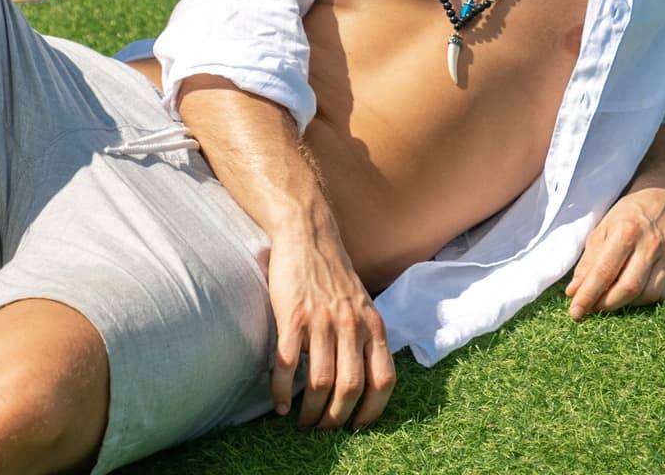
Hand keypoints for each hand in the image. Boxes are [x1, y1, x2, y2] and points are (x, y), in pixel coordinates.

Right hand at [265, 229, 395, 431]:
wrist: (308, 236)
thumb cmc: (334, 274)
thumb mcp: (362, 304)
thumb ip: (365, 336)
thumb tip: (364, 379)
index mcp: (373, 325)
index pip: (383, 379)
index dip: (373, 410)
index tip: (358, 426)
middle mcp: (351, 325)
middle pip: (351, 387)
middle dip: (337, 418)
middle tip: (323, 429)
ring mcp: (322, 322)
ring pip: (321, 382)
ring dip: (311, 411)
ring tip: (302, 422)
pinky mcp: (293, 317)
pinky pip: (289, 365)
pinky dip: (283, 392)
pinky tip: (281, 405)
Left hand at [565, 185, 664, 319]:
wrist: (663, 202)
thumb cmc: (627, 216)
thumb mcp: (602, 229)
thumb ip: (588, 262)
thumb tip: (574, 292)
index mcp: (627, 231)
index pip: (605, 272)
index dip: (588, 296)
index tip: (575, 312)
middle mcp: (650, 245)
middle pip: (628, 288)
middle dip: (606, 305)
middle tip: (591, 308)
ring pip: (646, 295)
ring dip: (624, 304)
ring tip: (610, 299)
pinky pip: (661, 295)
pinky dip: (643, 301)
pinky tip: (631, 294)